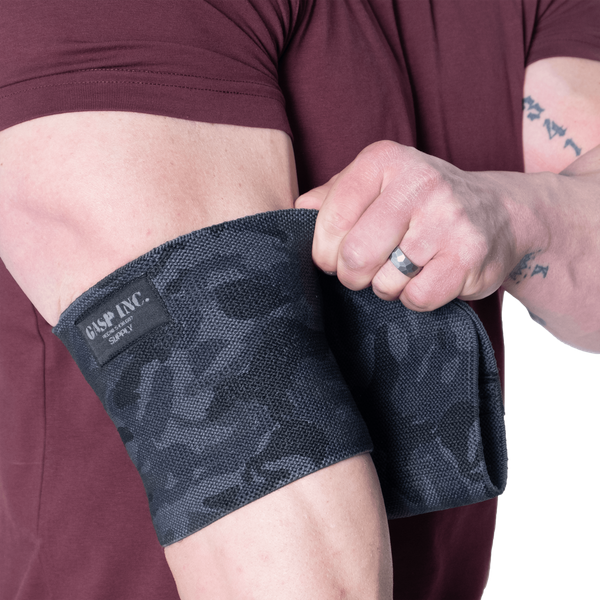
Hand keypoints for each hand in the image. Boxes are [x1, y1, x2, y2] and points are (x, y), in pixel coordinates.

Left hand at [295, 140, 526, 311]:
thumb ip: (334, 195)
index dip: (324, 252)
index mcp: (384, 161)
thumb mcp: (378, 183)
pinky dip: (413, 299)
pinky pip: (416, 298)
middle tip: (365, 271)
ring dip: (385, 286)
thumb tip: (297, 213)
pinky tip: (424, 278)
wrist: (498, 211)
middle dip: (352, 275)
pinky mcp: (470, 256)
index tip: (334, 257)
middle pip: (354, 255)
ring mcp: (448, 219)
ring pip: (384, 281)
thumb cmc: (422, 201)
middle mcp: (419, 183)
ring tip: (402, 269)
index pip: (330, 219)